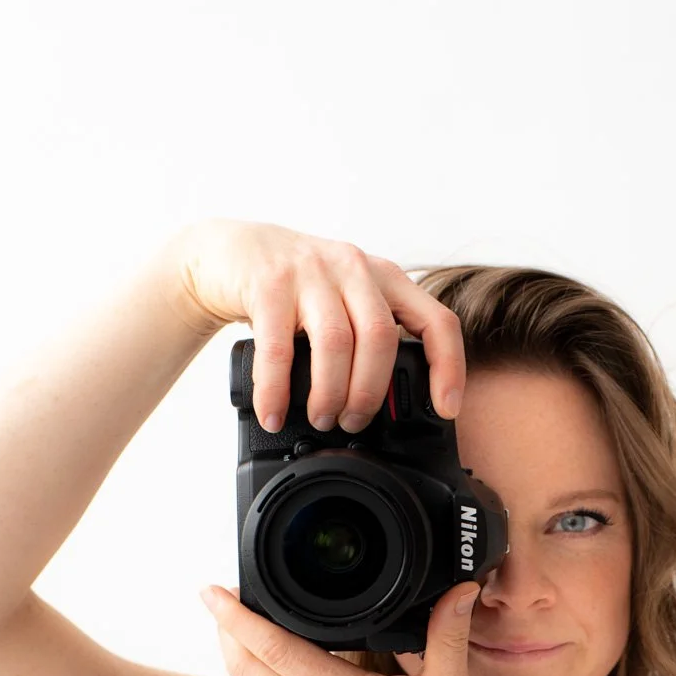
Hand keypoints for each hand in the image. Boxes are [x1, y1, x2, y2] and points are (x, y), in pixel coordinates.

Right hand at [161, 217, 465, 433]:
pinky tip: (275, 413)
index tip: (446, 409)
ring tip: (321, 419)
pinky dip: (277, 390)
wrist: (228, 253)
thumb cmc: (294, 287)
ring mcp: (310, 272)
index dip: (448, 367)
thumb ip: (368, 338)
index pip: (436, 320)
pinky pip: (279, 349)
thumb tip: (386, 408)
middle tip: (354, 422)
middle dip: (370, 392)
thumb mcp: (344, 301)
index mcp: (385, 277)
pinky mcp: (268, 284)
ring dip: (329, 393)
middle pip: (380, 338)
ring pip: (335, 343)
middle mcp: (354, 268)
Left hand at [200, 579, 489, 675]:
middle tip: (223, 596)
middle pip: (243, 667)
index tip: (213, 592)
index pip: (272, 648)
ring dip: (236, 654)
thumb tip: (461, 590)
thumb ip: (449, 633)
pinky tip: (267, 666)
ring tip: (240, 623)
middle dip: (225, 628)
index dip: (236, 616)